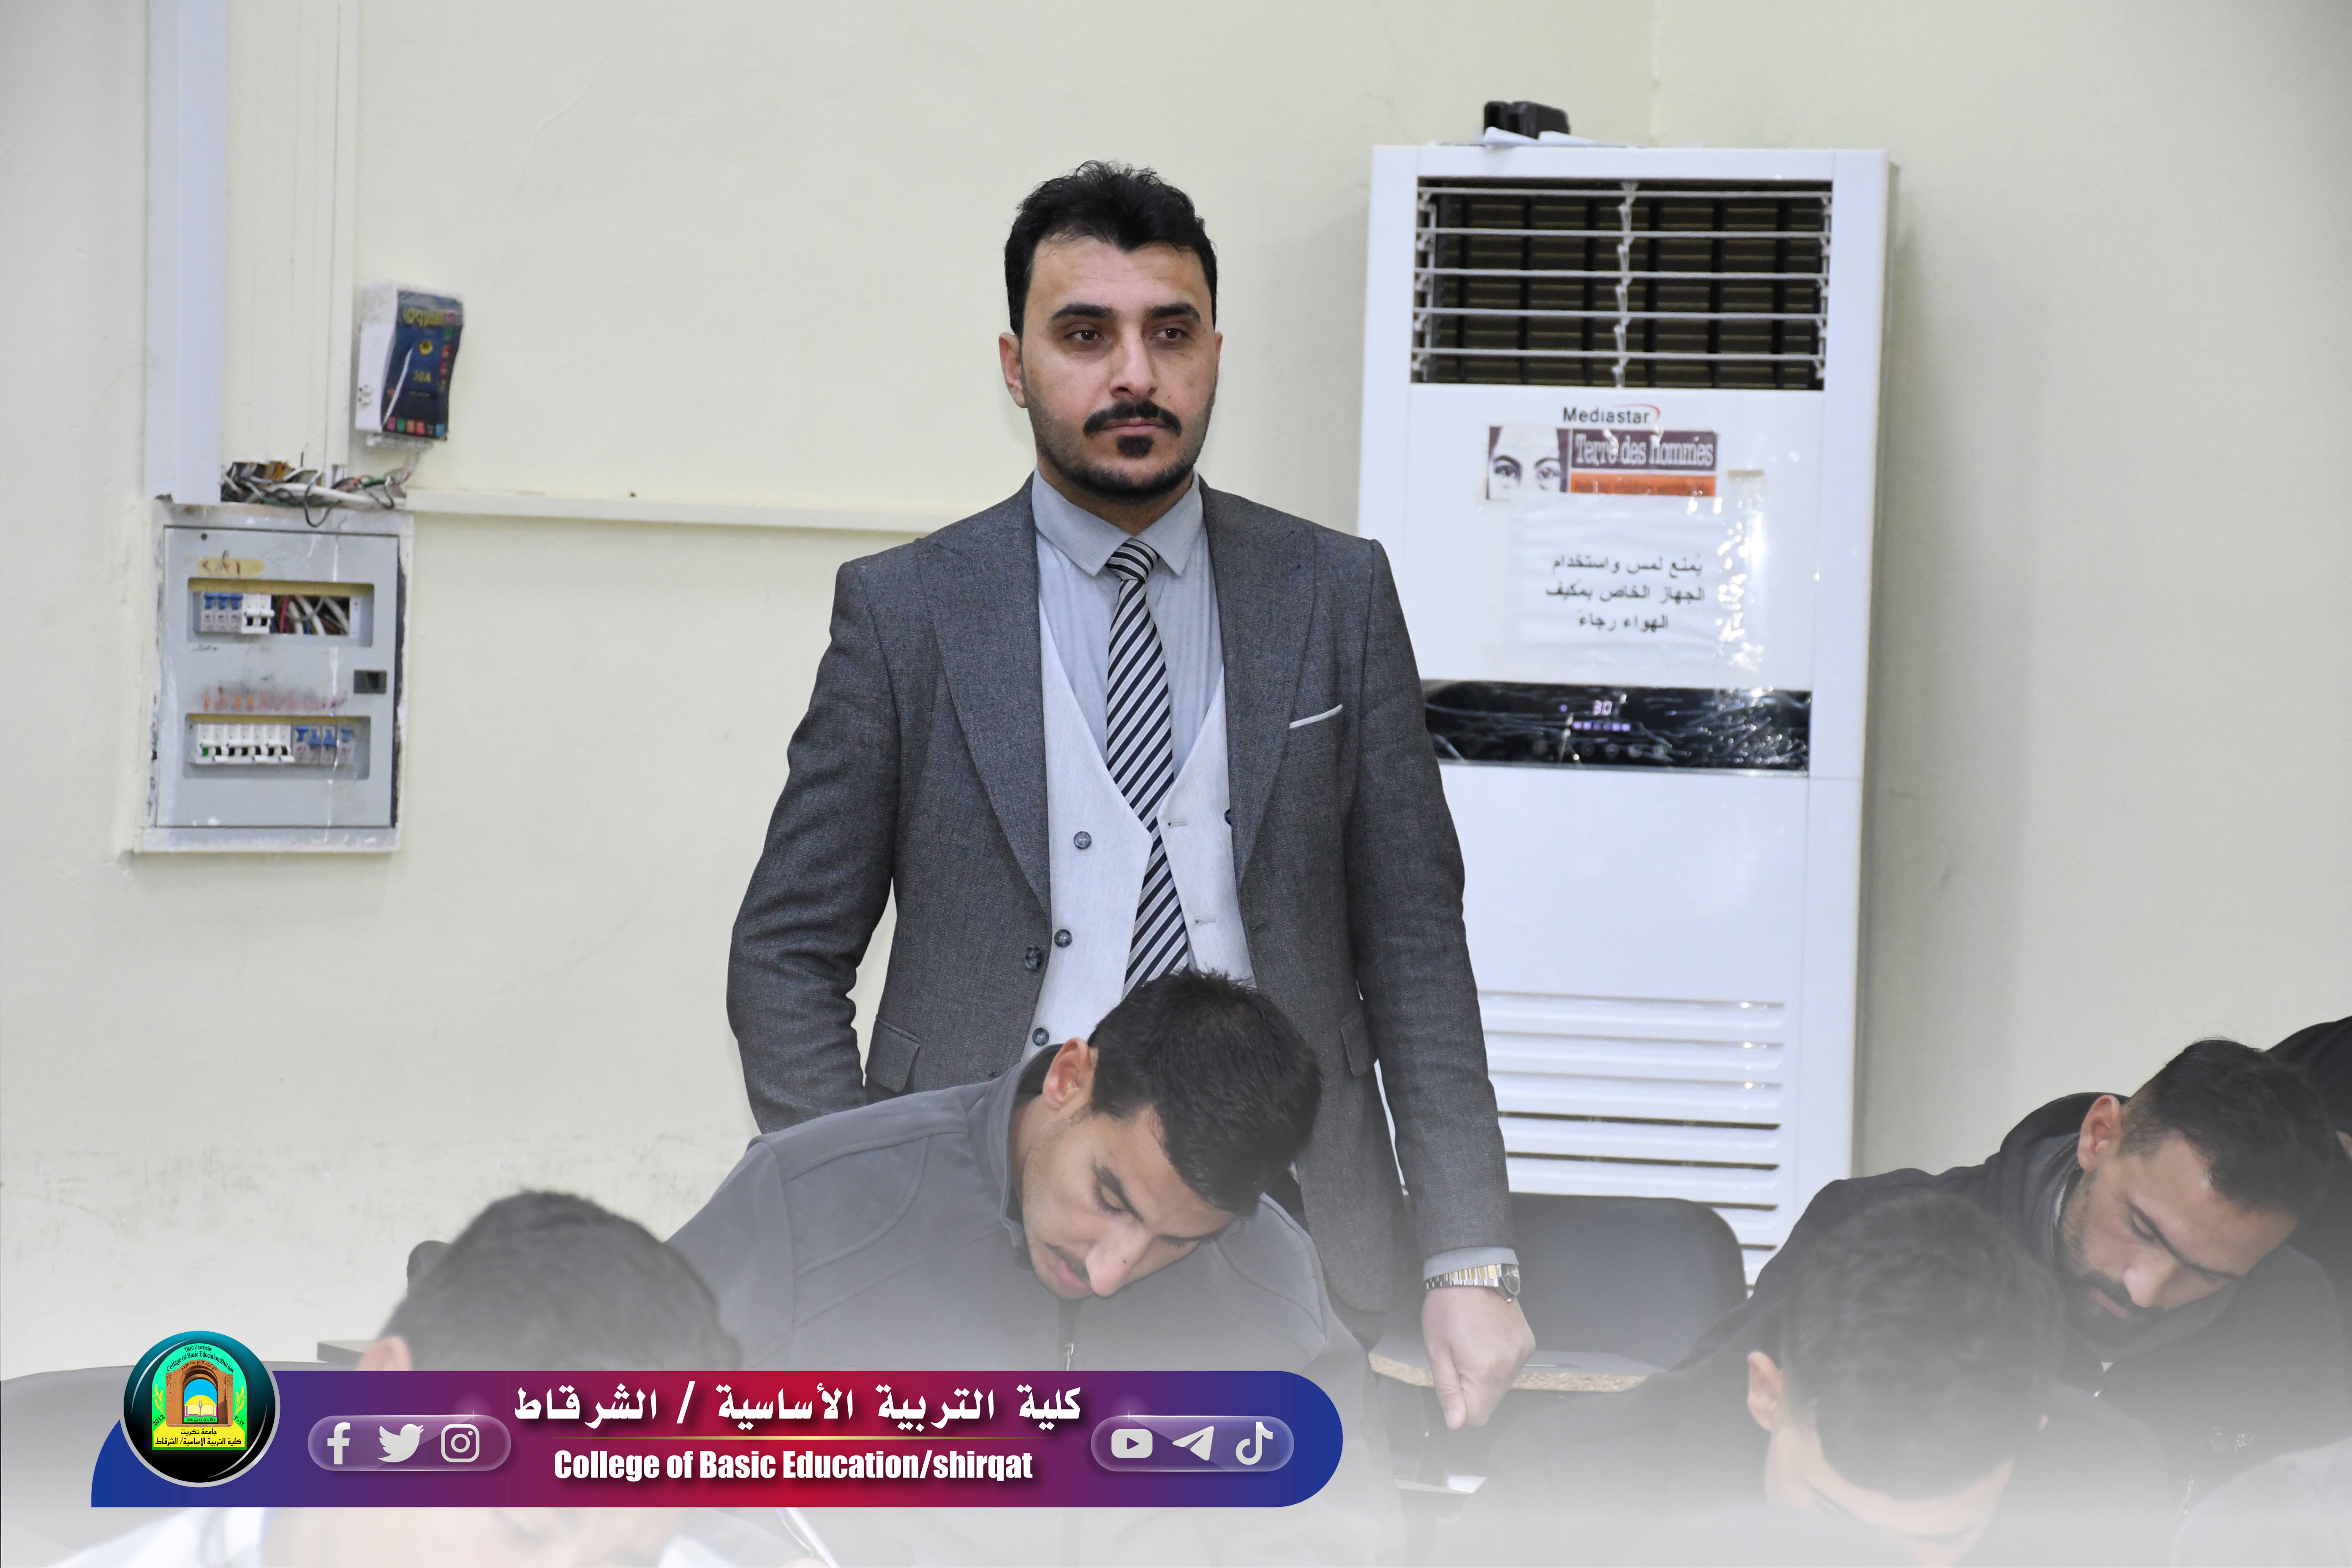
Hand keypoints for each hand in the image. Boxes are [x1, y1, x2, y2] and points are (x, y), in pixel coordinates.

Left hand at [1422, 1285, 1534, 1429]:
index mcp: (1485, 1372)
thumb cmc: (1446, 1309)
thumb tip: (1456, 1422)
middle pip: (1491, 1402)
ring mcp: (1522, 1354)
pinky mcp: (1528, 1343)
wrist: (1471, 1272)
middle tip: (1460, 1358)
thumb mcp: (1436, 1350)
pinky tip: (1488, 1340)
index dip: (1461, 1404)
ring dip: (1488, 1376)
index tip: (1453, 1378)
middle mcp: (1510, 1367)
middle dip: (1474, 1389)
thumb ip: (1448, 1390)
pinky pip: (1513, 1367)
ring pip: (1503, 1385)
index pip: (1477, 1416)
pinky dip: (1500, 1361)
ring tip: (1474, 1345)